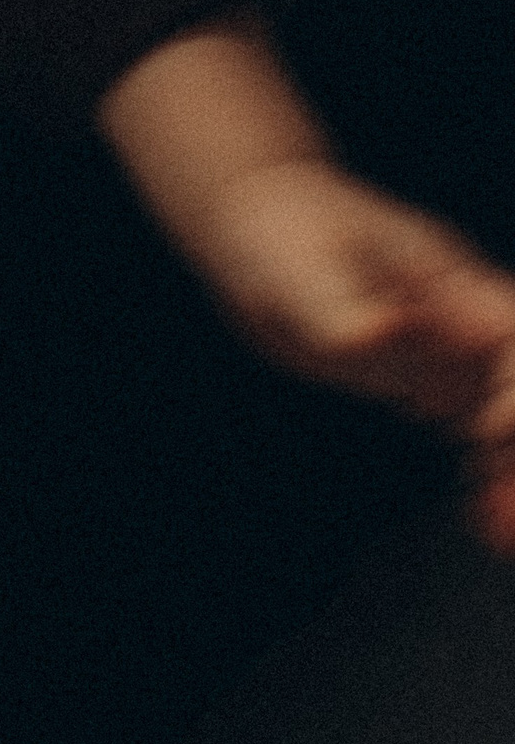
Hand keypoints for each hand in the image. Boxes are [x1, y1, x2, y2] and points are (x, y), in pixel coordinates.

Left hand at [98, 20, 514, 553]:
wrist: (254, 223)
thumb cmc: (280, 232)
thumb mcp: (300, 271)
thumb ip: (340, 311)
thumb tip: (383, 334)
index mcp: (449, 284)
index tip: (485, 430)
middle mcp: (460, 320)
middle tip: (497, 510)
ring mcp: (446, 349)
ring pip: (505, 409)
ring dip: (509, 460)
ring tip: (493, 519)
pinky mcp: (422, 374)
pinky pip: (477, 422)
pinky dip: (489, 461)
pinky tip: (482, 505)